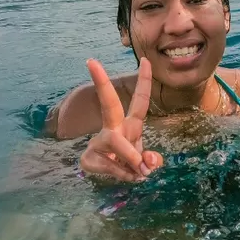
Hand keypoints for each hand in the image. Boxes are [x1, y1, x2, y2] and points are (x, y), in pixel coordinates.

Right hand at [79, 57, 163, 182]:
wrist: (108, 178)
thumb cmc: (129, 161)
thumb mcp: (145, 159)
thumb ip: (152, 160)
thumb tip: (146, 163)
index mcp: (130, 124)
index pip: (139, 101)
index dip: (144, 81)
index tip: (146, 60)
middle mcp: (113, 128)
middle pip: (108, 103)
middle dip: (102, 82)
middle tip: (92, 61)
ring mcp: (99, 142)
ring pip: (116, 141)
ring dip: (131, 156)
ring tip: (142, 172)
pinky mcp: (88, 158)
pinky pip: (110, 165)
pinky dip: (123, 174)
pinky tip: (127, 177)